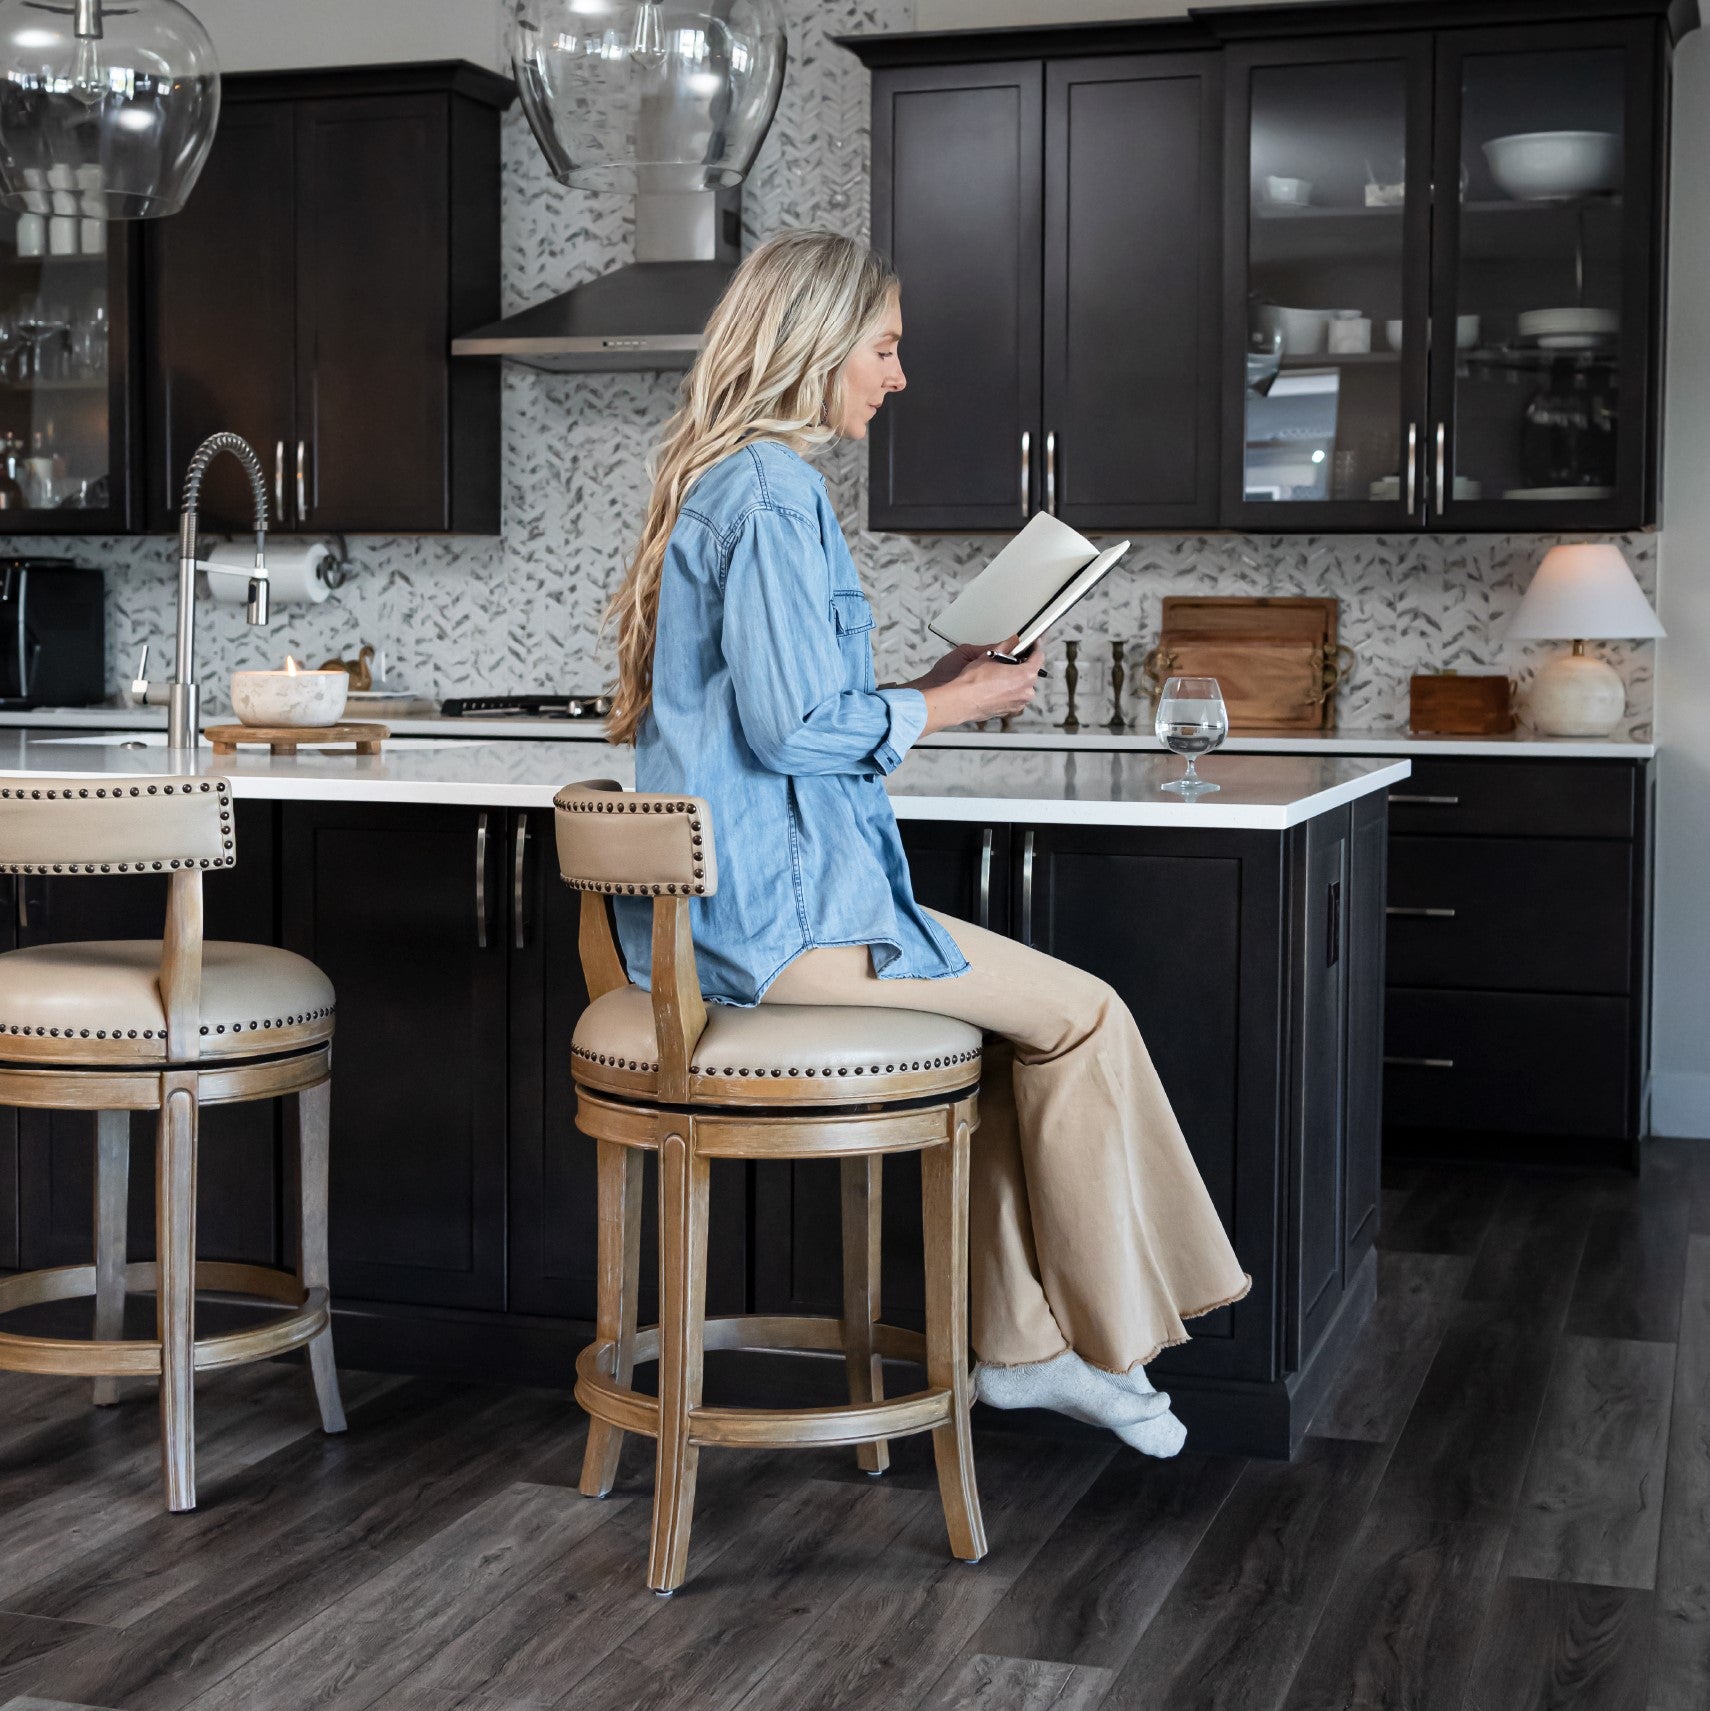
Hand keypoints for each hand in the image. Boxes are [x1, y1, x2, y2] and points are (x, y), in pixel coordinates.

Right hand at [919, 636, 1044, 731]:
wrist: (961, 701)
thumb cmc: (974, 682)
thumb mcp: (990, 657)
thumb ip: (1005, 647)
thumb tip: (1011, 641)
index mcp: (1025, 676)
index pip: (1039, 658)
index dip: (1036, 648)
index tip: (1033, 644)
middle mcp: (1026, 692)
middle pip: (1030, 673)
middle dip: (1022, 665)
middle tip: (1010, 658)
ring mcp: (1018, 703)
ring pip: (1021, 686)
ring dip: (1014, 679)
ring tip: (999, 674)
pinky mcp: (1009, 711)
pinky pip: (1013, 697)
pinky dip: (1008, 691)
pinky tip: (995, 686)